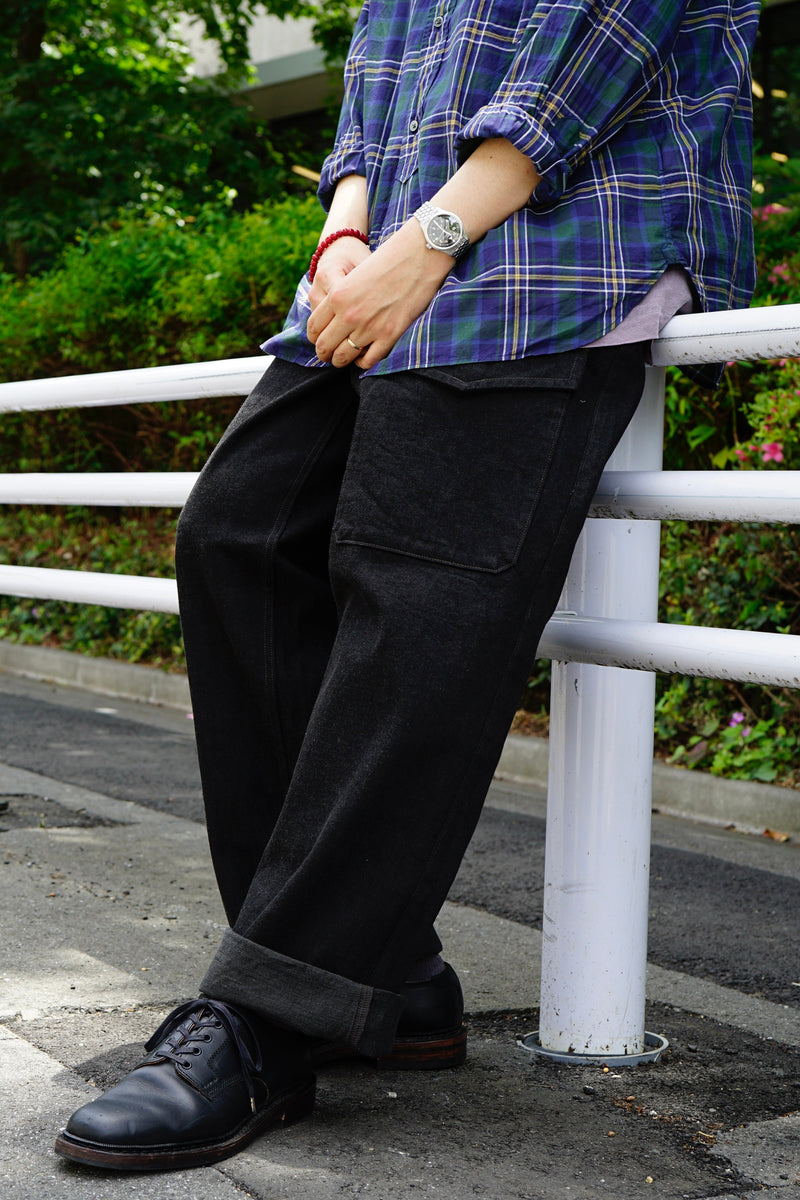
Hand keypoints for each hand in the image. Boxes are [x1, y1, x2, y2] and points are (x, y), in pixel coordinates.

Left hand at [306, 220, 452, 370]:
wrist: (418, 256)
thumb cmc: (388, 262)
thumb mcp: (354, 275)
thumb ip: (341, 298)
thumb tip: (334, 321)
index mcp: (337, 296)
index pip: (313, 327)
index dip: (314, 339)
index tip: (320, 341)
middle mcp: (349, 314)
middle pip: (324, 346)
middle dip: (325, 354)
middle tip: (330, 355)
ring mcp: (369, 327)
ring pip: (343, 357)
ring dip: (341, 361)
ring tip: (345, 359)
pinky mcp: (389, 335)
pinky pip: (368, 361)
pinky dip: (363, 363)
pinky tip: (364, 357)